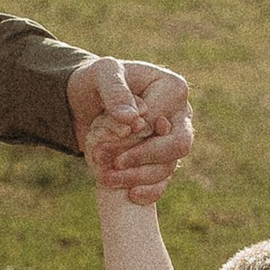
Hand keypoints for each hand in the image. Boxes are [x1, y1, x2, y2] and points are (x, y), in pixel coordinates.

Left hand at [69, 57, 191, 202]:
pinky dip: (149, 191)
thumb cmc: (99, 81)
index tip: (103, 144)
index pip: (161, 119)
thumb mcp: (102, 74)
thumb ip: (115, 90)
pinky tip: (131, 194)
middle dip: (143, 158)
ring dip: (138, 177)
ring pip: (169, 166)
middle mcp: (181, 115)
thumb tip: (132, 120)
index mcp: (174, 88)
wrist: (88, 101)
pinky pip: (164, 181)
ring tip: (106, 177)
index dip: (135, 136)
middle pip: (178, 145)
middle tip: (113, 164)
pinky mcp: (162, 160)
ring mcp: (174, 140)